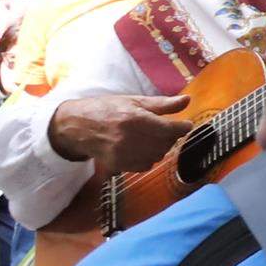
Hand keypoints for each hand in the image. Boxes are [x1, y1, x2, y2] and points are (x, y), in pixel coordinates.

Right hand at [51, 93, 187, 172]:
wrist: (78, 126)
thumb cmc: (107, 109)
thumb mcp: (134, 101)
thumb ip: (163, 104)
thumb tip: (187, 100)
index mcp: (136, 119)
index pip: (171, 129)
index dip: (183, 127)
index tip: (185, 124)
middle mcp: (130, 138)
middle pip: (167, 143)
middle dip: (171, 136)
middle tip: (165, 129)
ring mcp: (124, 154)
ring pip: (158, 155)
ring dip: (161, 147)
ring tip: (151, 137)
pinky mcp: (119, 165)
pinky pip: (146, 165)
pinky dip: (149, 157)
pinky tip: (141, 147)